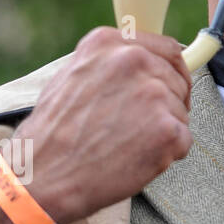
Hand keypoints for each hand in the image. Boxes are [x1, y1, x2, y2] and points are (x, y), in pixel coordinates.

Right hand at [16, 26, 193, 223]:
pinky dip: (166, 154)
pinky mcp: (167, 129)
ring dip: (163, 130)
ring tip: (124, 144)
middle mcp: (134, 61)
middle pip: (177, 81)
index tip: (171, 84)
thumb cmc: (52, 135)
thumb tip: (143, 61)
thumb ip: (109, 64)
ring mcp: (154, 94)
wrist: (40, 179)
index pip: (167, 49)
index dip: (172, 71)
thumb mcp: (72, 77)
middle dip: (166, 104)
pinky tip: (133, 158)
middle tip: (139, 127)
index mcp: (109, 44)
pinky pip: (183, 140)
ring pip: (180, 112)